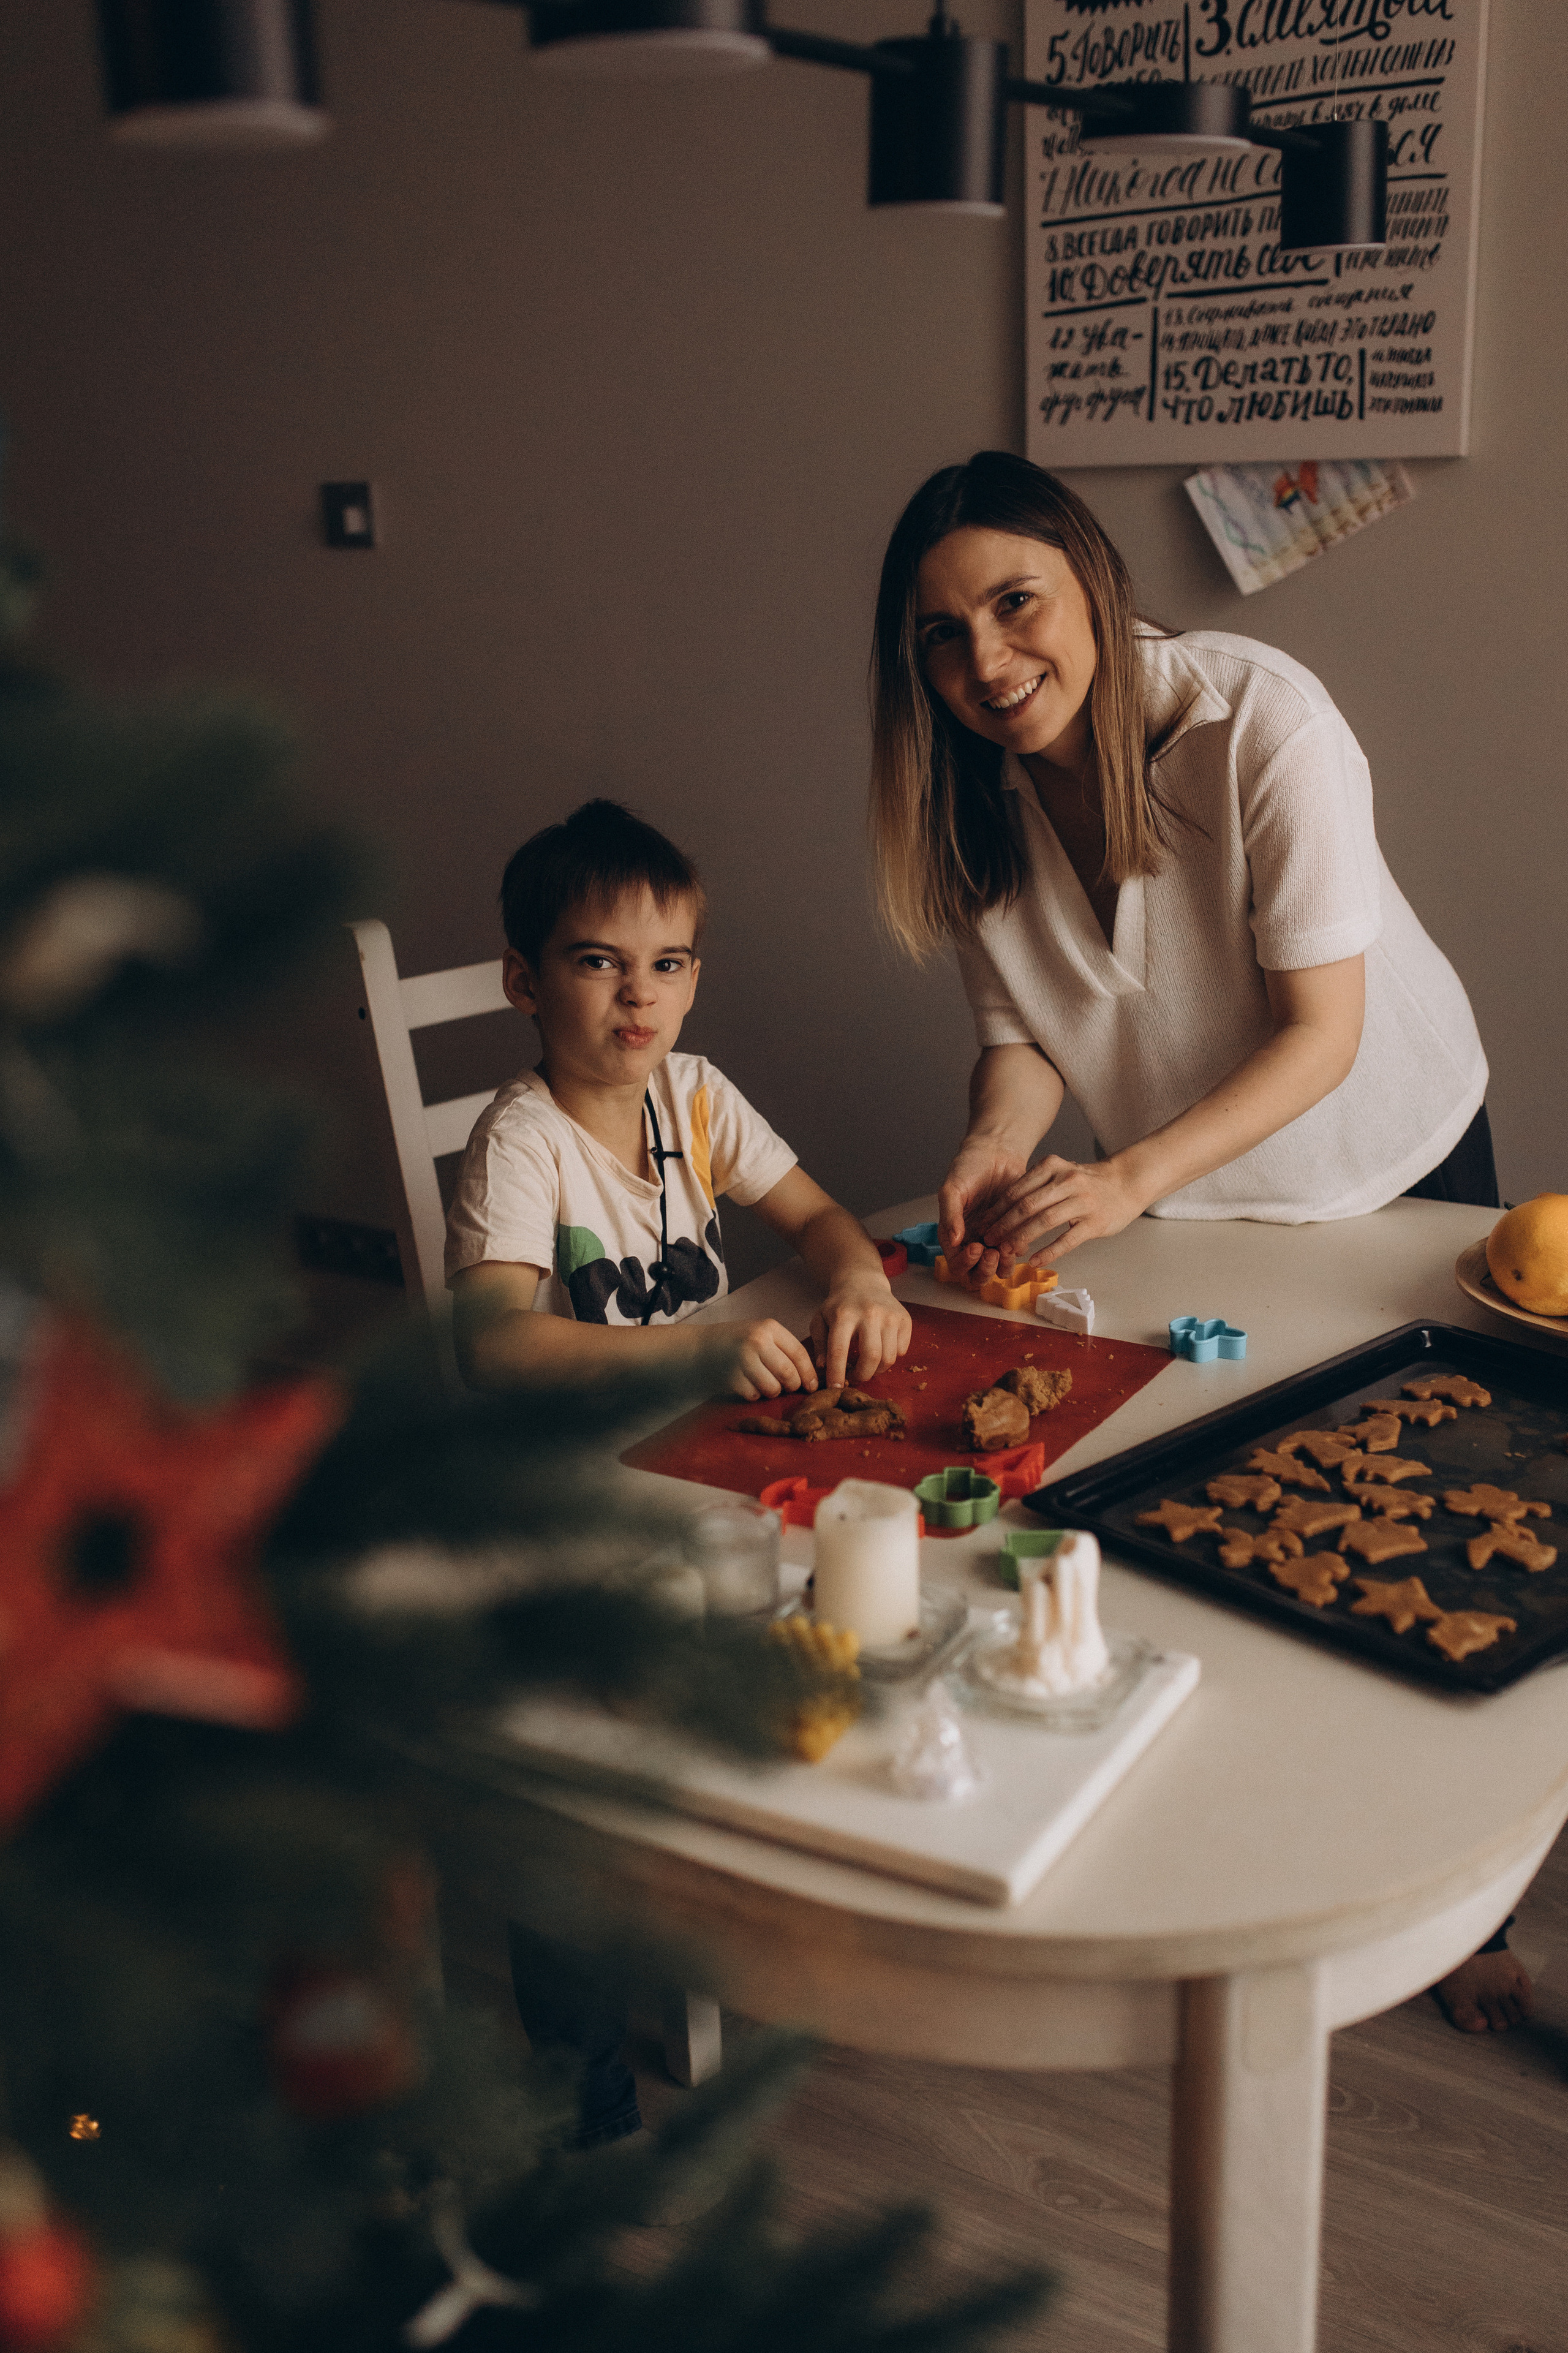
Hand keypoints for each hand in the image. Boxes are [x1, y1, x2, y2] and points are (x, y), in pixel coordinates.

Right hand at [729, 1318, 818, 1401]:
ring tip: (764, 1382)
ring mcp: (742, 1360)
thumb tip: (811, 1377)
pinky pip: (754, 1395)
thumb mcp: (762, 1333)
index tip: (813, 1386)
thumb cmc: (738, 1342)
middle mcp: (757, 1341)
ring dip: (772, 1392)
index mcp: (769, 1327)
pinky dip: (754, 1394)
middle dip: (792, 1385)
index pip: (799, 1353)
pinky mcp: (731, 1378)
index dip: (809, 1373)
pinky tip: (746, 1384)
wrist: (702, 1346)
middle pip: (788, 1374)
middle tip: (787, 1387)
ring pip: (773, 1388)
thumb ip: (784, 1349)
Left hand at [810, 1279, 912, 1389]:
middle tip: (855, 1378)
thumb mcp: (820, 1320)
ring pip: (889, 1358)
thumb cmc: (839, 1306)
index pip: (839, 1350)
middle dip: (863, 1376)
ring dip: (877, 1370)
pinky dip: (891, 1358)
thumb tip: (823, 1367)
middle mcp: (869, 1313)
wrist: (863, 1282)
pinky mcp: (904, 1319)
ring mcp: (890, 1315)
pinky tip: (880, 1350)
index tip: (835, 1388)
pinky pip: (902, 1351)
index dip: (836, 1373)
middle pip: (871, 1357)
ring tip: (866, 1366)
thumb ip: (819, 1344)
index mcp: (844, 1314)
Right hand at [937, 1137, 1026, 1283]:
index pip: (955, 1264)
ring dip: (1002, 1265)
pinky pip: (1016, 1250)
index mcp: (953, 1234)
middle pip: (976, 1274)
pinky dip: (1017, 1249)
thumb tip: (953, 1241)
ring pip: (997, 1268)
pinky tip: (1020, 1235)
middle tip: (992, 1253)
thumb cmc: (969, 1166)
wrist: (996, 1151)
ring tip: (1006, 1249)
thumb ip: (949, 1215)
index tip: (976, 1247)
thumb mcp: (952, 1188)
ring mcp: (993, 1238)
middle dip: (984, 1270)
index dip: (965, 1263)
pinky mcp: (1013, 1231)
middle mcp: (972, 1240)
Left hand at [975, 1154, 1150, 1265]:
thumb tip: (1001, 1207)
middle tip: (989, 1240)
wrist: (1126, 1183)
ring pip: (1044, 1222)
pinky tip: (1034, 1261)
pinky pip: (1067, 1240)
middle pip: (1026, 1205)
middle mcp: (1066, 1181)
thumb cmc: (1087, 1183)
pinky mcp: (1094, 1222)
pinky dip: (1048, 1252)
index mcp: (1052, 1167)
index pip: (1017, 1190)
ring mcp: (1082, 1201)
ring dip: (1021, 1238)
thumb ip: (1035, 1184)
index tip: (983, 1224)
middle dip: (1003, 1225)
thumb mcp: (1060, 1172)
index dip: (997, 1210)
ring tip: (1006, 1251)